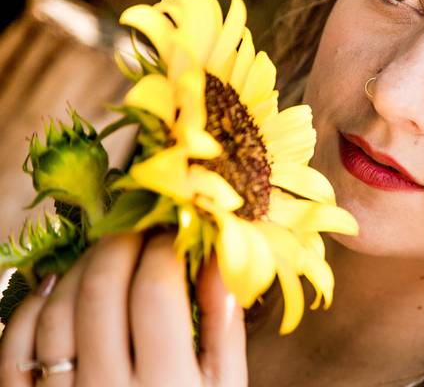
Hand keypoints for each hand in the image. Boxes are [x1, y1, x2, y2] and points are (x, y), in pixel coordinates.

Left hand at [0, 231, 247, 386]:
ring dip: (80, 267)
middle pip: (102, 290)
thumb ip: (224, 326)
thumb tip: (216, 259)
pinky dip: (29, 308)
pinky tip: (55, 286)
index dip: (165, 247)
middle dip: (122, 243)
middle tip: (139, 230)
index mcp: (168, 383)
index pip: (157, 290)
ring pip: (57, 312)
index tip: (175, 234)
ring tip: (105, 253)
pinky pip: (14, 349)